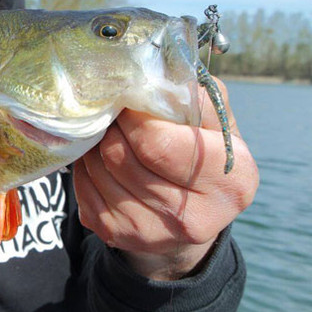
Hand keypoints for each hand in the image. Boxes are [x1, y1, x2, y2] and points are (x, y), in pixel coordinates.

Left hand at [73, 76, 258, 279]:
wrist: (190, 212)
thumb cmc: (203, 153)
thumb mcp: (214, 122)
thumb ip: (192, 95)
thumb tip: (151, 75)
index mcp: (229, 181)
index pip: (156, 142)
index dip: (133, 115)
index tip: (129, 100)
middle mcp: (193, 217)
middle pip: (120, 156)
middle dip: (112, 126)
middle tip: (114, 112)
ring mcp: (151, 232)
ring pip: (97, 168)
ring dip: (96, 143)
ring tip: (110, 132)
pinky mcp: (116, 235)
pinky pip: (82, 186)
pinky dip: (86, 164)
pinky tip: (101, 157)